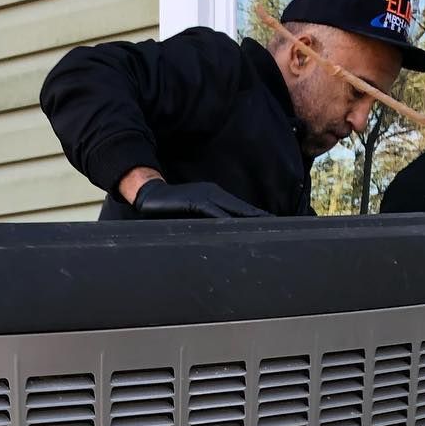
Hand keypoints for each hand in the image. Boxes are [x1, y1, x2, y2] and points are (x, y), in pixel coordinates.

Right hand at [132, 180, 268, 218]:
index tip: (270, 222)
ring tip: (262, 225)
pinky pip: (213, 212)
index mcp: (215, 197)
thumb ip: (207, 220)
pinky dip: (226, 219)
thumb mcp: (193, 214)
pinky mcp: (194, 203)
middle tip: (274, 224)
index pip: (239, 209)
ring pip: (231, 210)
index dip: (255, 216)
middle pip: (240, 209)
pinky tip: (235, 225)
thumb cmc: (170, 208)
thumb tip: (221, 230)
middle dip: (258, 217)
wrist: (150, 196)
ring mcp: (204, 197)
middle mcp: (213, 195)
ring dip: (247, 218)